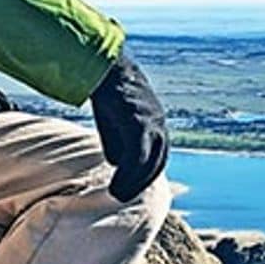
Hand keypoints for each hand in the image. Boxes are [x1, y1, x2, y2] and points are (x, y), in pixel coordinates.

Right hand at [90, 52, 168, 201]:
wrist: (105, 66)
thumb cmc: (110, 91)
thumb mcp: (115, 120)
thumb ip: (119, 140)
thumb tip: (117, 163)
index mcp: (156, 124)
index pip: (158, 156)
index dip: (145, 175)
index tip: (129, 188)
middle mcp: (158, 124)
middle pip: (157, 162)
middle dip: (142, 182)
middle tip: (122, 197)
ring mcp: (151, 123)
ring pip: (149, 162)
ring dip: (134, 183)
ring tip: (116, 195)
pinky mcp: (137, 123)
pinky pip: (137, 156)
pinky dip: (128, 175)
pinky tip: (114, 185)